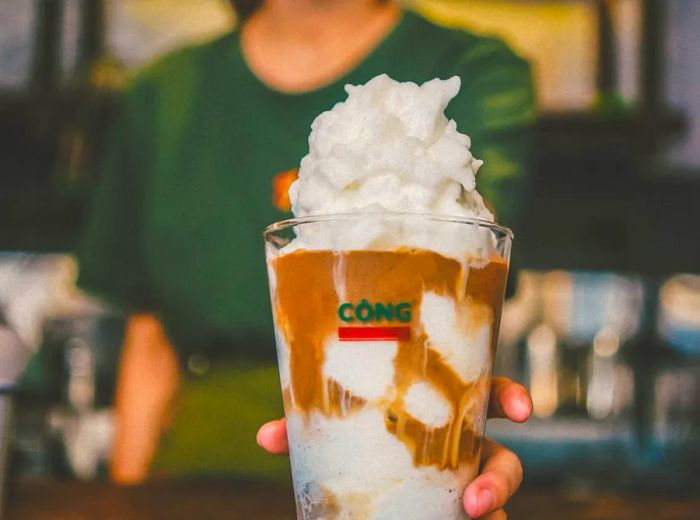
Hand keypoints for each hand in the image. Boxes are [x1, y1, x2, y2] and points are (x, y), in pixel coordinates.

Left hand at [257, 376, 531, 518]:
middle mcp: (464, 452)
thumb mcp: (336, 429)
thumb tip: (265, 437)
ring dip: (485, 515)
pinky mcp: (452, 516)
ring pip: (494, 503)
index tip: (522, 410)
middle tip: (476, 501)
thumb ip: (306, 428)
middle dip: (501, 480)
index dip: (512, 397)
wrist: (355, 483)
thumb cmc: (359, 438)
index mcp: (446, 413)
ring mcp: (462, 488)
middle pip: (506, 460)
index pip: (488, 397)